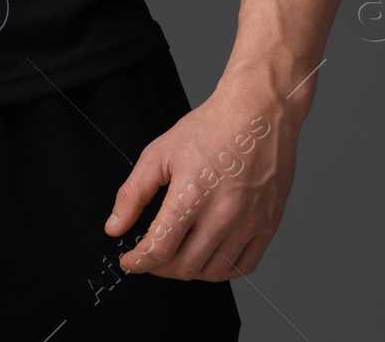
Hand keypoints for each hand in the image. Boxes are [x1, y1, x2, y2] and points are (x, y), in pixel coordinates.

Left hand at [103, 82, 297, 280]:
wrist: (258, 112)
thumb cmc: (209, 128)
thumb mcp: (159, 154)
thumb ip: (133, 194)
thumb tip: (114, 228)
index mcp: (192, 193)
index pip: (160, 247)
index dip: (138, 262)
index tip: (129, 262)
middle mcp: (224, 212)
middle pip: (185, 265)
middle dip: (159, 268)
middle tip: (150, 257)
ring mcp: (250, 221)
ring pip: (214, 272)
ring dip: (189, 271)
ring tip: (177, 256)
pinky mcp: (269, 223)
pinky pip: (244, 266)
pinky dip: (221, 271)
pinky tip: (207, 257)